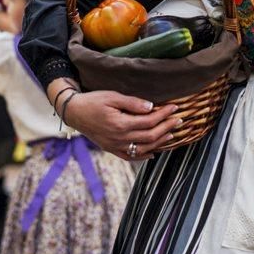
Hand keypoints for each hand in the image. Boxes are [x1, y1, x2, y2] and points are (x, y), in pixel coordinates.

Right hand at [61, 89, 183, 161]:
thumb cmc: (93, 101)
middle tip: (179, 120)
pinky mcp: (111, 149)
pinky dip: (143, 156)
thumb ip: (132, 103)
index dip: (164, 115)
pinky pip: (130, 156)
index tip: (174, 108)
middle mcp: (120, 138)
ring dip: (159, 142)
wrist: (74, 113)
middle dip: (167, 128)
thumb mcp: (112, 96)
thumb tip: (150, 107)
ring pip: (143, 149)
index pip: (149, 121)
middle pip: (150, 136)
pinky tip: (153, 152)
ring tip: (171, 134)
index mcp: (121, 124)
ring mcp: (115, 146)